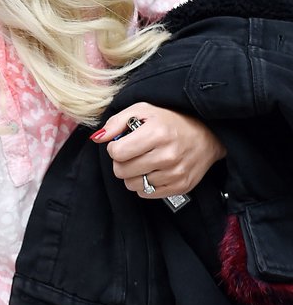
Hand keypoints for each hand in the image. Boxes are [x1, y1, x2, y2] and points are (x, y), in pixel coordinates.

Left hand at [93, 102, 225, 197]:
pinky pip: (146, 194)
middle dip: (121, 162)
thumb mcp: (143, 110)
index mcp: (157, 133)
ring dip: (133, 174)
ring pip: (132, 185)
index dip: (114, 147)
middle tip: (132, 153)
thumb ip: (117, 122)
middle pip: (121, 171)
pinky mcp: (181, 186)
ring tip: (144, 161)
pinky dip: (145, 185)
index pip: (116, 152)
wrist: (208, 134)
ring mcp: (175, 173)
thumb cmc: (171, 120)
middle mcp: (167, 155)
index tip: (123, 143)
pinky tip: (153, 171)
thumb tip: (97, 138)